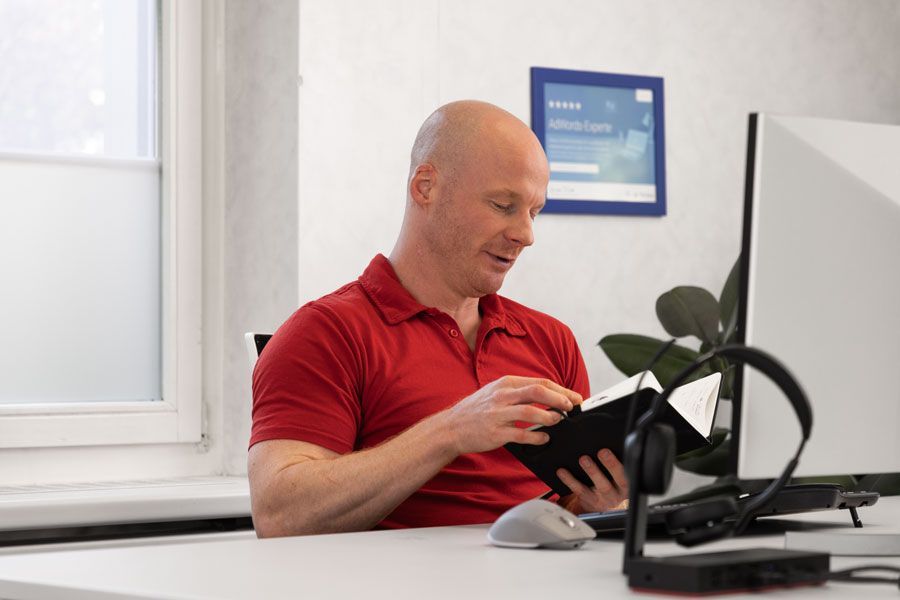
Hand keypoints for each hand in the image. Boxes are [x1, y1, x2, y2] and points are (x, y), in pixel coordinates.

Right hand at [440, 376, 582, 454]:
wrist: (451, 427)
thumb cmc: (477, 410)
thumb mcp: (496, 392)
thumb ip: (520, 392)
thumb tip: (549, 395)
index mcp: (506, 383)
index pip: (540, 382)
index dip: (561, 390)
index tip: (574, 398)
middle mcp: (502, 395)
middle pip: (538, 391)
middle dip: (560, 399)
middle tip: (572, 408)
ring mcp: (498, 414)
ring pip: (531, 412)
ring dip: (549, 417)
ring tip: (559, 421)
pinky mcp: (495, 433)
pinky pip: (521, 435)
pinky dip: (537, 437)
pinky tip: (545, 438)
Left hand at [557, 448, 628, 512]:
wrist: (602, 507)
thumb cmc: (609, 484)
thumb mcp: (616, 478)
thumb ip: (615, 466)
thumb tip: (608, 444)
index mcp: (626, 484)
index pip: (628, 474)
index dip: (624, 464)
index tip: (619, 451)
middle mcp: (617, 493)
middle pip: (618, 479)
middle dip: (611, 465)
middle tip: (602, 452)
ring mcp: (603, 499)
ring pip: (599, 486)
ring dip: (592, 471)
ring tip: (584, 459)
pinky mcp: (589, 501)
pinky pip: (580, 490)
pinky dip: (570, 480)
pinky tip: (562, 471)